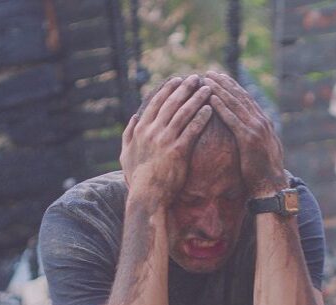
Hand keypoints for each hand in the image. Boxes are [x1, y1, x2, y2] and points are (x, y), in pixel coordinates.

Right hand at [120, 75, 212, 205]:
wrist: (147, 197)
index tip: (177, 80)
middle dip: (185, 88)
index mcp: (141, 129)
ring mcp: (165, 140)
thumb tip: (134, 118)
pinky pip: (192, 130)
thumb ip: (128, 134)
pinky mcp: (178, 151)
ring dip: (196, 98)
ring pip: (183, 113)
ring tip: (208, 89)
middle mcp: (152, 131)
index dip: (167, 90)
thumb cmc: (137, 178)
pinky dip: (201, 117)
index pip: (156, 103)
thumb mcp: (125, 154)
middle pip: (171, 103)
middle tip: (196, 78)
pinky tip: (210, 109)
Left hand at [204, 70, 287, 196]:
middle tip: (210, 72)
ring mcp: (256, 129)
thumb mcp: (262, 150)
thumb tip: (248, 133)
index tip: (221, 78)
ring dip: (220, 90)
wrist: (272, 186)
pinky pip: (232, 119)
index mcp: (264, 123)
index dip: (233, 87)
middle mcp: (261, 122)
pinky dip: (221, 107)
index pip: (246, 100)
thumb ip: (256, 137)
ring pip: (235, 104)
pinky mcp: (249, 139)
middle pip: (240, 97)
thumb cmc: (264, 173)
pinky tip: (210, 99)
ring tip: (207, 79)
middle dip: (225, 83)